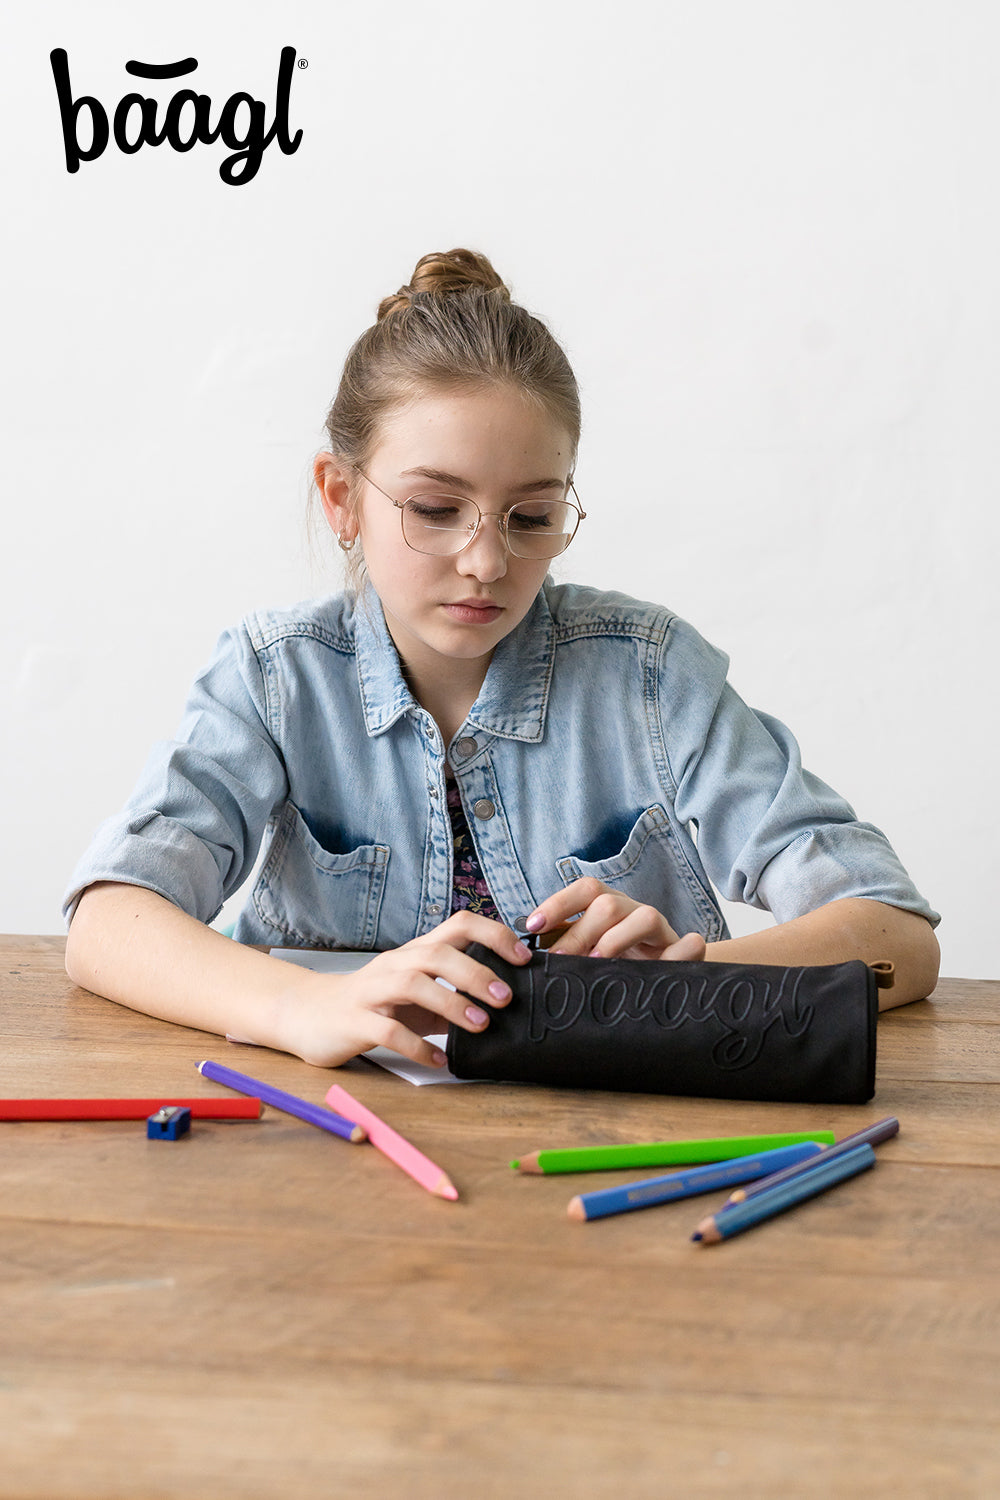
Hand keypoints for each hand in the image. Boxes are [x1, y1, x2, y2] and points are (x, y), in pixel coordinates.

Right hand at [279, 912, 532, 1068]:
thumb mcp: (417, 996)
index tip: (524, 958)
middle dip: (475, 972)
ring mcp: (371, 991)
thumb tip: (504, 1006)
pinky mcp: (354, 1021)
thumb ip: (454, 995)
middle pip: (436, 953)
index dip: (494, 935)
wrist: (308, 1015)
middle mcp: (394, 965)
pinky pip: (387, 1031)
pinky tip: (439, 1061)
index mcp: (414, 954)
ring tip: (480, 1025)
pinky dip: (417, 1047)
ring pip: (412, 984)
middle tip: (506, 997)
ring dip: (451, 1002)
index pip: (458, 925)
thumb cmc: (372, 1004)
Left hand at [524, 878, 706, 962]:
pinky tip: (661, 968)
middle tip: (559, 960)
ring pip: (645, 916)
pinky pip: (690, 944)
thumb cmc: (618, 965)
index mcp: (609, 907)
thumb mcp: (588, 953)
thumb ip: (564, 949)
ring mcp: (662, 929)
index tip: (533, 926)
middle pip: (608, 904)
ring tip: (599, 962)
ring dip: (618, 939)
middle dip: (580, 932)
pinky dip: (679, 954)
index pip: (585, 889)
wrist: (665, 978)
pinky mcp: (686, 950)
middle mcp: (634, 911)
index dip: (559, 903)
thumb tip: (524, 952)